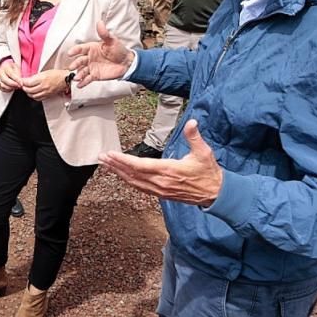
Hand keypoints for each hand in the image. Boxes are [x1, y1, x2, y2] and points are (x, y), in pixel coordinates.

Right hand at [0, 59, 22, 90]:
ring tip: (16, 87)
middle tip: (19, 86)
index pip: (11, 74)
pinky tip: (12, 88)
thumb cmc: (12, 68)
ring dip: (11, 88)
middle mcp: (0, 73)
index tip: (21, 84)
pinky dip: (8, 90)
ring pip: (3, 85)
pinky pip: (2, 89)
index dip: (17, 80)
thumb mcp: (17, 68)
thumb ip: (18, 74)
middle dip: (13, 84)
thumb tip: (20, 82)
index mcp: (5, 67)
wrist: (5, 68)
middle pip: (5, 80)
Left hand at [21, 69, 70, 100]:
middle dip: (24, 88)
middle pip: (29, 90)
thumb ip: (36, 76)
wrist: (65, 79)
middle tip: (22, 85)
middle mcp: (44, 86)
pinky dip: (34, 97)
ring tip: (27, 89)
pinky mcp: (48, 96)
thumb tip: (27, 79)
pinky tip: (33, 93)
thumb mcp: (45, 72)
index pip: (28, 83)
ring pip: (33, 95)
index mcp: (42, 79)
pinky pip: (38, 98)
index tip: (21, 81)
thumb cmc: (57, 74)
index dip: (22, 82)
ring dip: (28, 93)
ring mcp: (46, 92)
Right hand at [68, 21, 134, 85]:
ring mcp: (91, 67)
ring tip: (76, 77)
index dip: (75, 50)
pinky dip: (83, 82)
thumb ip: (104, 33)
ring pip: (82, 71)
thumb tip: (100, 22)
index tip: (70, 53)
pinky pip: (87, 79)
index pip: (81, 49)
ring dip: (78, 74)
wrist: (126, 63)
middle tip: (72, 67)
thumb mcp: (112, 40)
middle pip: (80, 61)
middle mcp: (90, 58)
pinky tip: (79, 85)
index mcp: (92, 48)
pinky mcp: (95, 76)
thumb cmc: (119, 50)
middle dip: (75, 64)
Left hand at [99, 120, 223, 205]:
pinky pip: (140, 188)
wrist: (215, 194)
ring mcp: (160, 190)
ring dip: (119, 173)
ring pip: (134, 182)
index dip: (123, 160)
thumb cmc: (209, 173)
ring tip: (106, 165)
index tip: (111, 154)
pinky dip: (129, 181)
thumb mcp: (204, 152)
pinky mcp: (161, 194)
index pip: (140, 166)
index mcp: (169, 170)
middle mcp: (161, 182)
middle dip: (115, 165)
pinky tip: (122, 176)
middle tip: (101, 157)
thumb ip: (195, 136)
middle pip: (132, 174)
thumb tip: (192, 122)